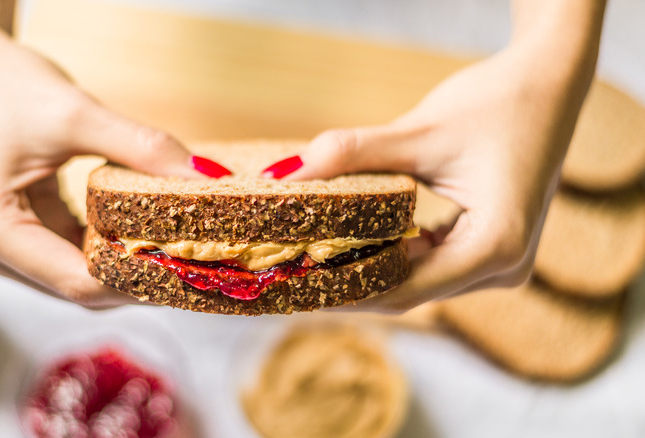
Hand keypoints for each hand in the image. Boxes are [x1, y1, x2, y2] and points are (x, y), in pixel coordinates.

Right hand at [0, 11, 227, 307]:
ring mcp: (6, 248)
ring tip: (184, 250)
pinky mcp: (22, 235)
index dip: (142, 281)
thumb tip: (206, 176)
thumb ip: (141, 147)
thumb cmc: (5, 83)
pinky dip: (113, 247)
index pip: (81, 282)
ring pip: (83, 277)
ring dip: (131, 266)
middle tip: (201, 262)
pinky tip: (151, 234)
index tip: (195, 268)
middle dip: (141, 278)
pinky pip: (76, 256)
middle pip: (82, 287)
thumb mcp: (78, 114)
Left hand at [262, 42, 593, 312]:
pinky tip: (352, 242)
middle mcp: (504, 267)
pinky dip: (392, 255)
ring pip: (418, 281)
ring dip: (369, 269)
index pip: (406, 288)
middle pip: (410, 290)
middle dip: (351, 281)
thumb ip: (355, 152)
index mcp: (496, 246)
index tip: (297, 283)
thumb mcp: (420, 131)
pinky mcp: (489, 249)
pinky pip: (432, 264)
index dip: (347, 289)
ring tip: (311, 259)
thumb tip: (288, 173)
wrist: (547, 86)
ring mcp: (500, 263)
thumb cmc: (496, 103)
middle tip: (292, 272)